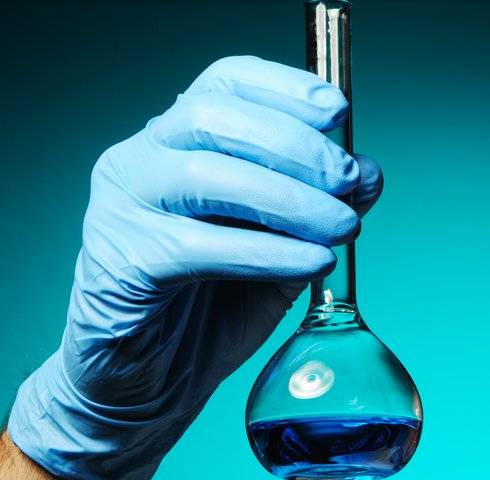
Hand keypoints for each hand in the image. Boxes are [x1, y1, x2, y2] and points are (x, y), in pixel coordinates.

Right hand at [7, 54, 384, 479]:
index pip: (223, 82)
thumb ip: (316, 208)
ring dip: (288, 199)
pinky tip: (310, 262)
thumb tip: (368, 174)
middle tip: (349, 182)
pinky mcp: (121, 265)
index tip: (338, 112)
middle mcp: (139, 162)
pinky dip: (266, 253)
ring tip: (340, 228)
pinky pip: (198, 248)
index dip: (284, 87)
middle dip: (295, 145)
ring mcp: (121, 210)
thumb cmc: (208, 312)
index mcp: (175, 142)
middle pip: (214, 117)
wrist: (150, 388)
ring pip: (206, 175)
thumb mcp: (280, 249)